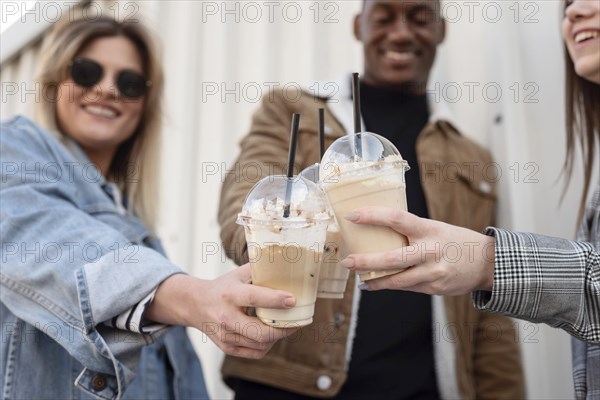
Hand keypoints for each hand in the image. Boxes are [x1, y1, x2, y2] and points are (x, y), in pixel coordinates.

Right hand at [147, 264, 297, 358]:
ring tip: (286, 326)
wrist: (195, 304)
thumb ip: (261, 269)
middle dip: (283, 328)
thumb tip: (287, 264)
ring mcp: (225, 335)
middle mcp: (225, 317)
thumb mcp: (239, 274)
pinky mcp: (227, 347)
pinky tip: (272, 334)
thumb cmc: (224, 286)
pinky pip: (256, 352)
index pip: (254, 298)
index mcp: (230, 294)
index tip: (293, 300)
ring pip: (261, 343)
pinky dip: (268, 344)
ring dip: (278, 336)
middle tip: (297, 321)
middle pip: (260, 331)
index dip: (275, 300)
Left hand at [339, 207, 495, 294]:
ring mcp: (433, 272)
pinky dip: (389, 286)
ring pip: (396, 280)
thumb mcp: (434, 228)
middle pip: (392, 259)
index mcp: (428, 229)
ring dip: (374, 280)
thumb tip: (376, 232)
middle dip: (365, 261)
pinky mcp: (434, 288)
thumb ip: (410, 232)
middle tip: (346, 261)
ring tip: (358, 278)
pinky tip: (376, 284)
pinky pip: (406, 288)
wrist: (486, 262)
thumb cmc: (453, 240)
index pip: (396, 218)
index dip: (373, 216)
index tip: (352, 216)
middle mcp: (430, 251)